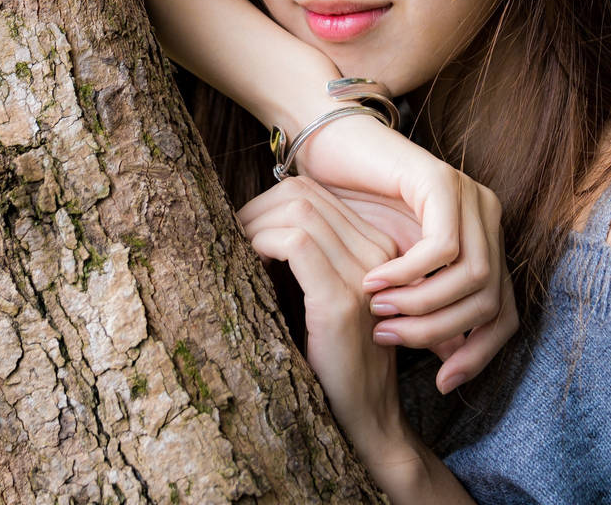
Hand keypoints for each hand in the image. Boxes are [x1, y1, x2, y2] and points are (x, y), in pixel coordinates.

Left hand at [237, 175, 413, 460]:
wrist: (366, 417)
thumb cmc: (337, 360)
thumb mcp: (329, 296)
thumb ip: (313, 258)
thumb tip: (255, 220)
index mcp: (378, 248)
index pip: (317, 193)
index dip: (269, 202)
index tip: (245, 230)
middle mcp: (379, 254)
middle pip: (305, 194)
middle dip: (257, 207)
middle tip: (231, 235)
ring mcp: (363, 275)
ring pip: (299, 210)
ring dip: (255, 224)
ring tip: (237, 249)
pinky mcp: (341, 301)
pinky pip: (295, 243)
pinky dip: (262, 243)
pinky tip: (249, 262)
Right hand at [293, 114, 518, 395]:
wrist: (330, 146)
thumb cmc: (354, 210)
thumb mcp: (394, 274)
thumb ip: (424, 311)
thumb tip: (449, 365)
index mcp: (483, 244)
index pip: (504, 316)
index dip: (479, 356)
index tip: (441, 385)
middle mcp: (487, 219)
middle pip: (493, 302)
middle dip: (440, 333)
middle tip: (389, 338)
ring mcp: (470, 197)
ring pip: (474, 277)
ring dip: (423, 305)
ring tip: (379, 311)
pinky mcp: (444, 181)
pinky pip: (444, 245)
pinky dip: (409, 272)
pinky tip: (373, 281)